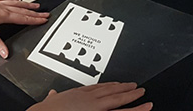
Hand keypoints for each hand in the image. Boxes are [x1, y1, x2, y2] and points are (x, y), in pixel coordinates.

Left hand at [0, 0, 48, 57]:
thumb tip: (4, 53)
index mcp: (5, 15)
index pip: (23, 18)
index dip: (35, 20)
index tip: (44, 20)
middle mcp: (4, 7)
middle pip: (23, 10)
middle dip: (35, 13)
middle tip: (45, 13)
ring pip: (17, 3)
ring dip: (27, 5)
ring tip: (36, 5)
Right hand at [27, 82, 152, 110]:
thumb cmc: (47, 109)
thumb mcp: (51, 100)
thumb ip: (53, 97)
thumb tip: (52, 94)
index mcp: (78, 93)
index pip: (98, 87)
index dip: (110, 85)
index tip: (118, 84)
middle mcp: (89, 98)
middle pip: (111, 92)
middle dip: (125, 89)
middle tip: (138, 88)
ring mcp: (96, 107)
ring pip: (118, 101)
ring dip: (132, 99)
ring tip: (145, 98)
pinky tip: (140, 110)